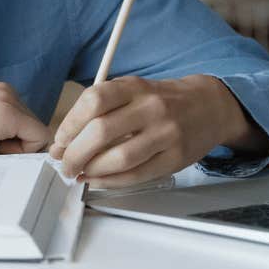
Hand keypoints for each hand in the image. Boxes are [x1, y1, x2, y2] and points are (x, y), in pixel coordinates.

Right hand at [0, 82, 52, 155]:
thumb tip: (27, 155)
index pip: (26, 126)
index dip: (12, 146)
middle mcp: (5, 90)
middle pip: (34, 131)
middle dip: (15, 148)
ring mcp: (5, 100)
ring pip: (37, 136)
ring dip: (14, 150)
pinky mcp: (4, 114)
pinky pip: (37, 141)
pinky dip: (19, 154)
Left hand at [49, 75, 265, 187]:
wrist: (209, 106)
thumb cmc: (162, 101)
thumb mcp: (134, 91)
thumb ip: (101, 110)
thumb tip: (63, 142)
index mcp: (135, 87)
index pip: (93, 101)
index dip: (70, 124)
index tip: (60, 141)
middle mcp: (151, 107)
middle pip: (102, 132)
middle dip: (75, 153)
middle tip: (64, 164)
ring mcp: (166, 134)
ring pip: (119, 158)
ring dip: (92, 170)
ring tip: (80, 174)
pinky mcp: (175, 158)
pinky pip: (137, 175)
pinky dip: (111, 181)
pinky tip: (99, 180)